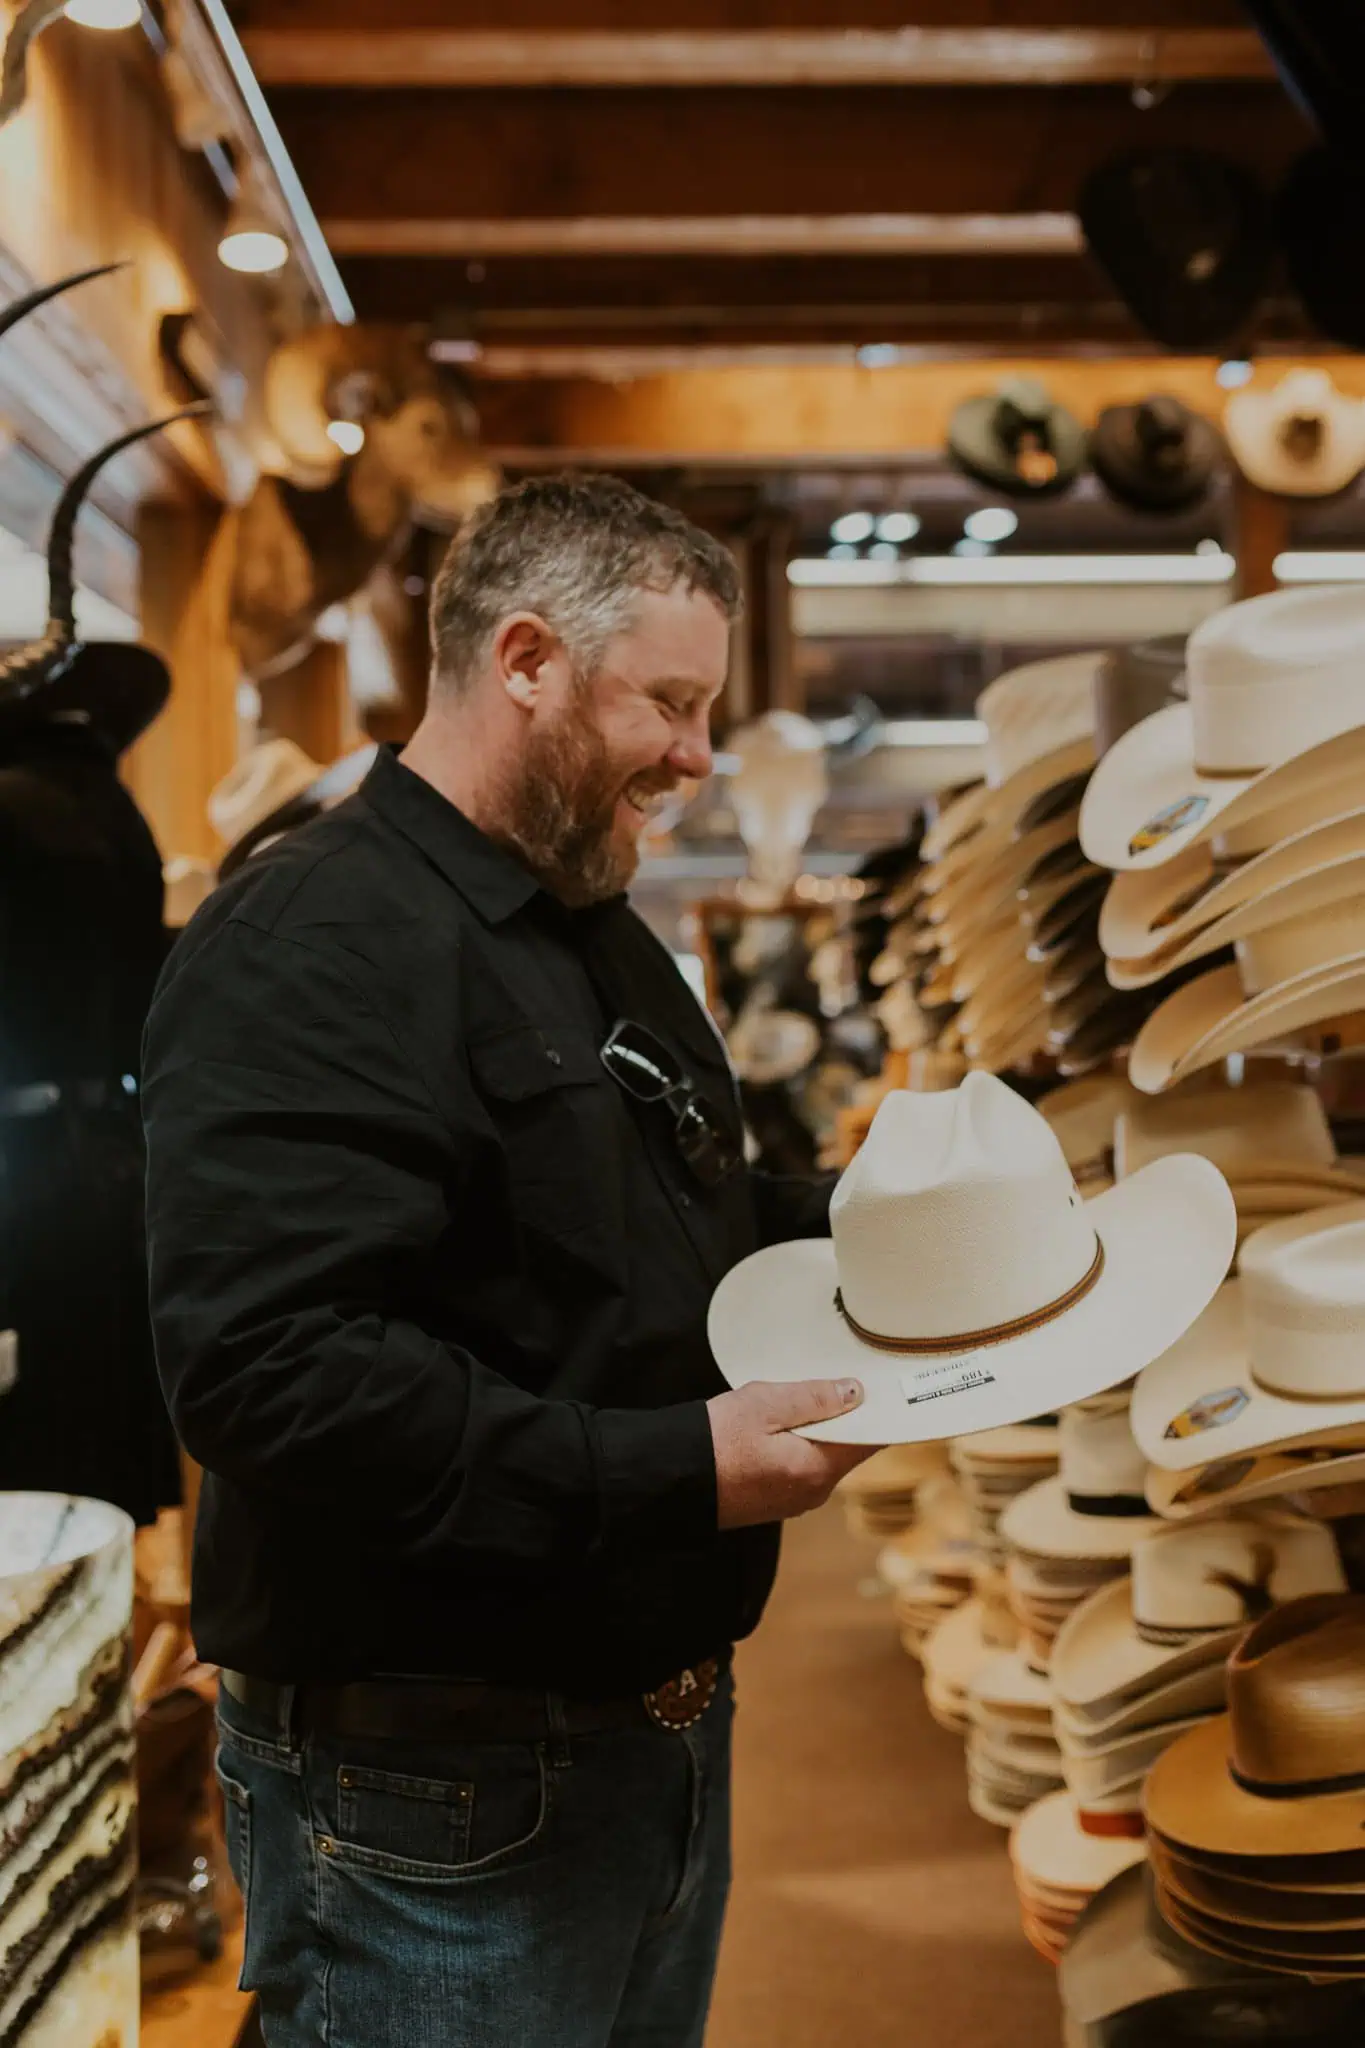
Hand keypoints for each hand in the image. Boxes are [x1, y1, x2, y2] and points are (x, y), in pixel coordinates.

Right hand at [707, 1378, 875, 1530]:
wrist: (671, 1480)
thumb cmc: (713, 1441)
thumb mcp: (764, 1404)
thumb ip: (813, 1398)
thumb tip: (854, 1393)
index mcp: (817, 1469)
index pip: (870, 1441)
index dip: (878, 1413)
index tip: (880, 1388)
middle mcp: (812, 1492)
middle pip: (846, 1450)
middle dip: (843, 1418)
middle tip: (832, 1382)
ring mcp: (792, 1501)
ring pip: (821, 1458)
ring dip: (816, 1432)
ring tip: (797, 1401)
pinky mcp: (773, 1502)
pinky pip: (799, 1469)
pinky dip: (797, 1447)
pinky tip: (777, 1427)